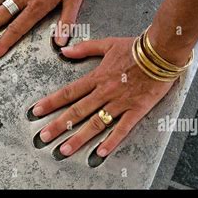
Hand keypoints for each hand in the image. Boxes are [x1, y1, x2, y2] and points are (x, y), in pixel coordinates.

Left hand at [33, 37, 174, 156]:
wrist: (161, 52)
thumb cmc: (136, 47)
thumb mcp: (107, 44)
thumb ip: (85, 48)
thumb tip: (65, 51)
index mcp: (97, 77)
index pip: (69, 92)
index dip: (51, 102)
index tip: (37, 111)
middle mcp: (104, 92)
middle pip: (77, 111)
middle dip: (59, 125)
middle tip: (44, 137)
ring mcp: (120, 103)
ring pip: (95, 123)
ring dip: (79, 137)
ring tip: (65, 150)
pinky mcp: (136, 110)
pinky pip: (122, 129)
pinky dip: (111, 141)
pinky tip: (100, 153)